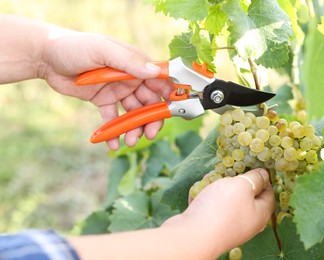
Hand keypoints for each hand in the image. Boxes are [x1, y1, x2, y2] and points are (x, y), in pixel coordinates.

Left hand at [39, 29, 172, 149]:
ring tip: (130, 141)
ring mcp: (117, 90)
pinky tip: (113, 144)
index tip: (173, 113)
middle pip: (149, 101)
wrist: (45, 58)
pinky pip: (113, 118)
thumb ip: (128, 62)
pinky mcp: (103, 101)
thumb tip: (155, 72)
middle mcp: (130, 78)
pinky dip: (114, 131)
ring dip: (134, 128)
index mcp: (134, 63)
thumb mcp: (102, 50)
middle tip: (149, 135)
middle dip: (151, 119)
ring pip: (133, 113)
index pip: (158, 81)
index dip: (168, 97)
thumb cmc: (74, 47)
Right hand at [162, 168, 274, 255]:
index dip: (263, 178)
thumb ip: (255, 179)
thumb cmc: (222, 209)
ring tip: (211, 177)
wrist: (192, 236)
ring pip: (227, 202)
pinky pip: (211, 208)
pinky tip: (199, 188)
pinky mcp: (210, 228)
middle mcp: (247, 224)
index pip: (269, 194)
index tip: (252, 166)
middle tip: (229, 170)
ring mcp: (227, 227)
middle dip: (237, 182)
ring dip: (219, 188)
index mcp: (260, 215)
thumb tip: (264, 175)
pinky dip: (206, 197)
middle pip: (246, 198)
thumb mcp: (242, 186)